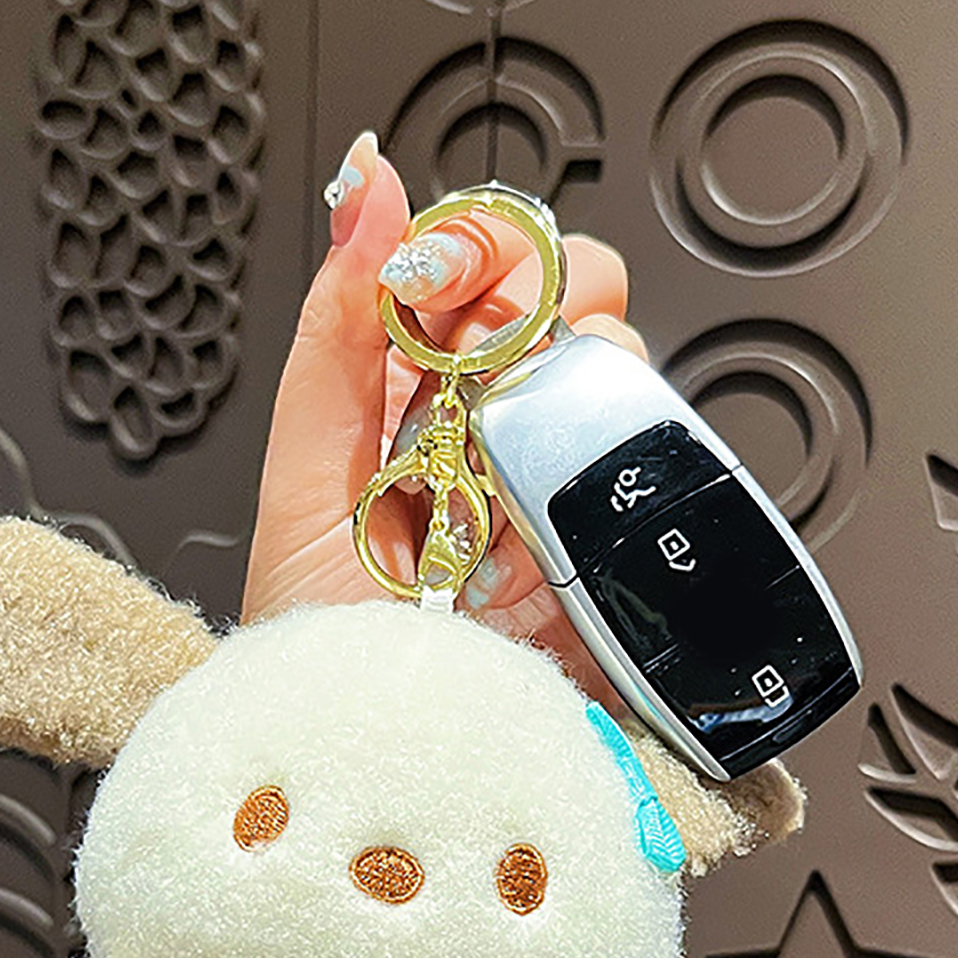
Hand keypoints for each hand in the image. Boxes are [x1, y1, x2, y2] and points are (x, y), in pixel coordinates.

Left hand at [243, 131, 649, 711]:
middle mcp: (491, 433)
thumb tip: (363, 189)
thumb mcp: (302, 483)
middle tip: (483, 372)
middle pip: (566, 297)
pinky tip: (557, 519)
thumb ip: (332, 335)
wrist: (374, 768)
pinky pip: (656, 463)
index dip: (468, 247)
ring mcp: (557, 485)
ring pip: (620, 365)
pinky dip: (621, 467)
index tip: (436, 275)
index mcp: (409, 401)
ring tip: (506, 472)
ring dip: (574, 390)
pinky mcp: (612, 545)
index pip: (469, 270)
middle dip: (539, 303)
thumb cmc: (319, 648)